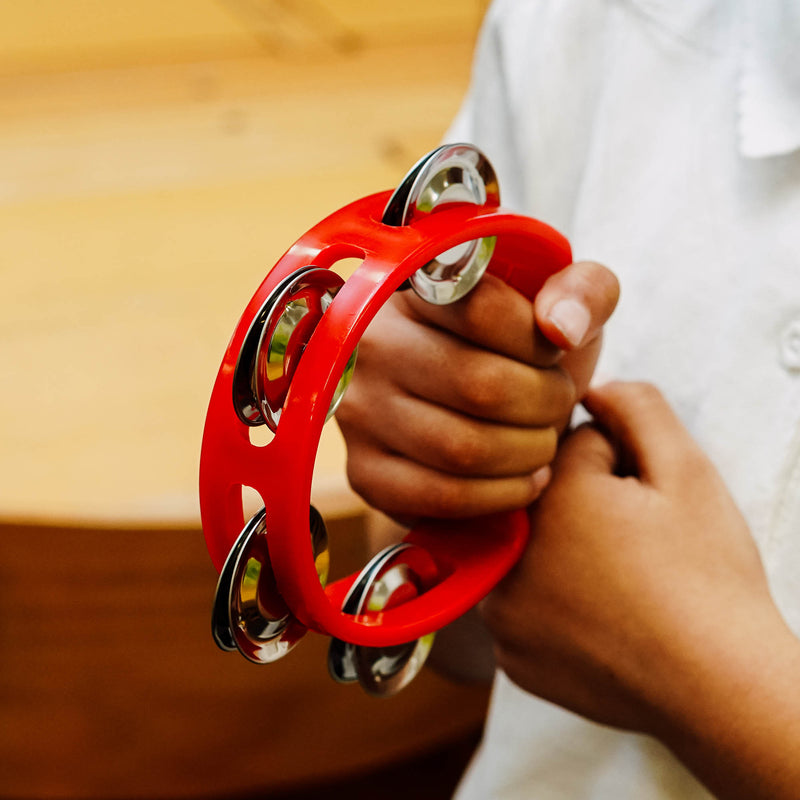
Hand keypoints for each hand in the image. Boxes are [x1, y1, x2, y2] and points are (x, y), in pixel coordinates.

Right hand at [335, 261, 618, 520]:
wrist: (480, 412)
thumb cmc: (521, 351)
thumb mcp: (560, 305)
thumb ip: (582, 291)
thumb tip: (561, 328)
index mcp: (412, 286)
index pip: (482, 309)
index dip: (538, 341)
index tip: (552, 354)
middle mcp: (370, 345)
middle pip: (478, 385)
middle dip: (544, 403)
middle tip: (557, 404)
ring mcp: (359, 412)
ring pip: (462, 448)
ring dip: (528, 452)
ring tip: (543, 441)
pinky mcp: (366, 473)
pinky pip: (444, 496)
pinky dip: (502, 494)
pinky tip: (524, 478)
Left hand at [481, 381, 799, 798]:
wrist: (721, 687)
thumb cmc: (707, 577)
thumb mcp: (686, 469)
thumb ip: (635, 406)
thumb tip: (590, 389)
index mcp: (544, 496)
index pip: (565, 444)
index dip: (616, 465)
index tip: (642, 499)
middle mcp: (505, 552)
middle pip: (539, 495)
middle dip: (581, 503)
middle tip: (634, 541)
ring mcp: (501, 613)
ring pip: (527, 548)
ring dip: (561, 552)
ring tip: (620, 581)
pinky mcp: (511, 655)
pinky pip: (523, 605)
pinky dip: (554, 605)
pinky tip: (601, 618)